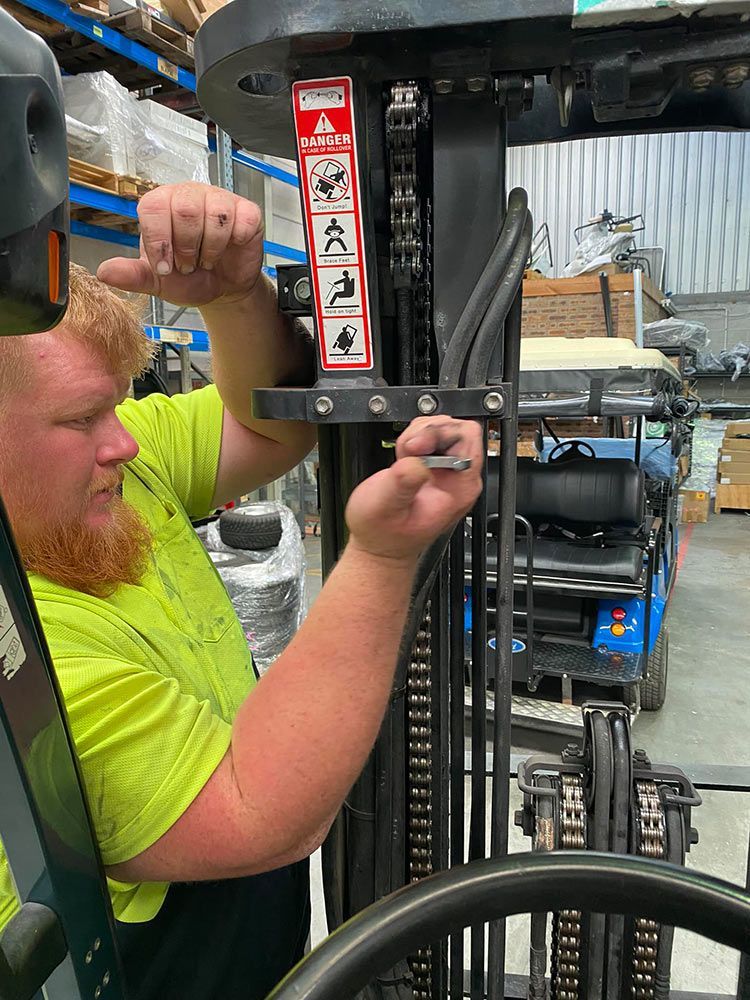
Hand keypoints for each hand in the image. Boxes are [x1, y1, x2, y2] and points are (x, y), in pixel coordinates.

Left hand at [96, 182, 263, 307]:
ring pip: (215, 214)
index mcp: (162, 204)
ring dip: (211, 249)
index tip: (166, 265)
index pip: (154, 207)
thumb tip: (104, 272)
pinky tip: (230, 249)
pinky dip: (235, 241)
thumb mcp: (157, 281)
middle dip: (187, 247)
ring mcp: (219, 200)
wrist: (222, 289)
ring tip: (207, 259)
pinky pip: (242, 219)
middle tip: (189, 263)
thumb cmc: (190, 278)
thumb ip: (132, 275)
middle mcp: (189, 195)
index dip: (160, 241)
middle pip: (185, 209)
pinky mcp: (246, 212)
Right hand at [345, 417, 483, 561]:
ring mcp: (449, 471)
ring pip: (442, 428)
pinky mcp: (436, 465)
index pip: (466, 436)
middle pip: (455, 428)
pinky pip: (431, 436)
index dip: (438, 434)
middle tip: (406, 453)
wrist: (379, 545)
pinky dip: (413, 439)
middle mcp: (460, 478)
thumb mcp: (385, 506)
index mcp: (460, 488)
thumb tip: (418, 462)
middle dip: (426, 432)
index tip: (415, 449)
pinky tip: (404, 459)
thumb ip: (402, 482)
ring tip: (403, 458)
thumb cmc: (383, 535)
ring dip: (417, 435)